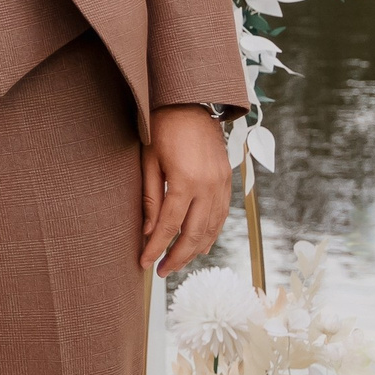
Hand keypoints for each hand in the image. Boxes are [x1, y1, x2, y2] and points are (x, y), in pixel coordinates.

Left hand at [140, 106, 232, 276]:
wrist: (191, 103)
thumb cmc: (163, 128)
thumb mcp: (149, 160)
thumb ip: (150, 197)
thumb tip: (147, 231)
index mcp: (185, 181)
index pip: (169, 225)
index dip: (156, 247)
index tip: (145, 263)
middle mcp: (209, 187)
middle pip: (194, 234)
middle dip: (177, 257)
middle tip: (161, 272)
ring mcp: (222, 185)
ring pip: (212, 229)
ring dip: (195, 250)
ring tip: (177, 263)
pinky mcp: (228, 182)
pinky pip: (222, 217)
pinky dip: (211, 234)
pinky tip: (200, 245)